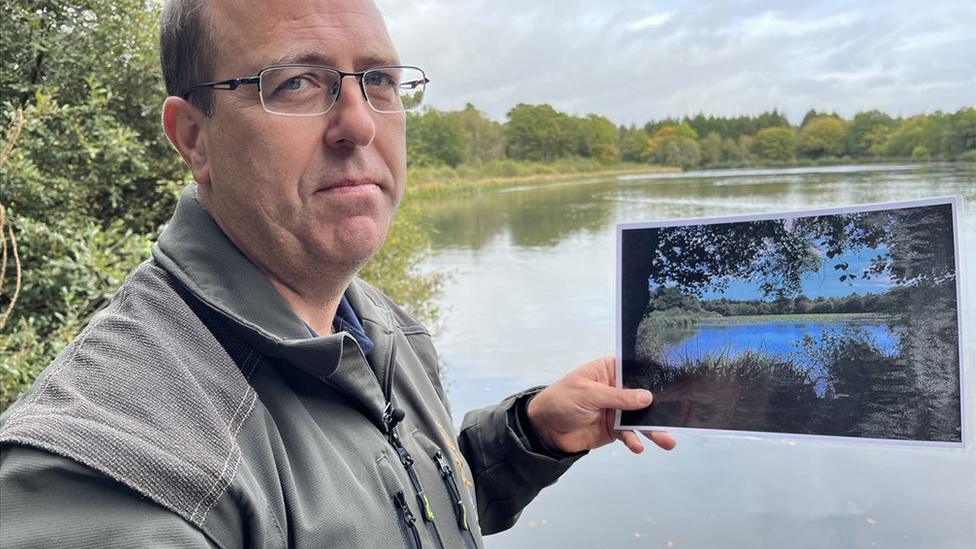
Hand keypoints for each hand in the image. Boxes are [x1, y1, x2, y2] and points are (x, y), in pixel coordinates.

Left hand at [526, 356, 675, 453]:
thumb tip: (647, 397)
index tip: (677, 382)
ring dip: (653, 429)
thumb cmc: (561, 399)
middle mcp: (617, 388)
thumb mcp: (588, 393)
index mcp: (609, 370)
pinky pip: (629, 434)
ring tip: (667, 441)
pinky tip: (638, 447)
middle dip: (660, 406)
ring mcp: (617, 410)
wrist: (544, 429)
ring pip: (640, 417)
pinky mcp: (614, 429)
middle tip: (679, 417)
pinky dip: (635, 440)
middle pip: (643, 395)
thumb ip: (618, 396)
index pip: (636, 369)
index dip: (654, 375)